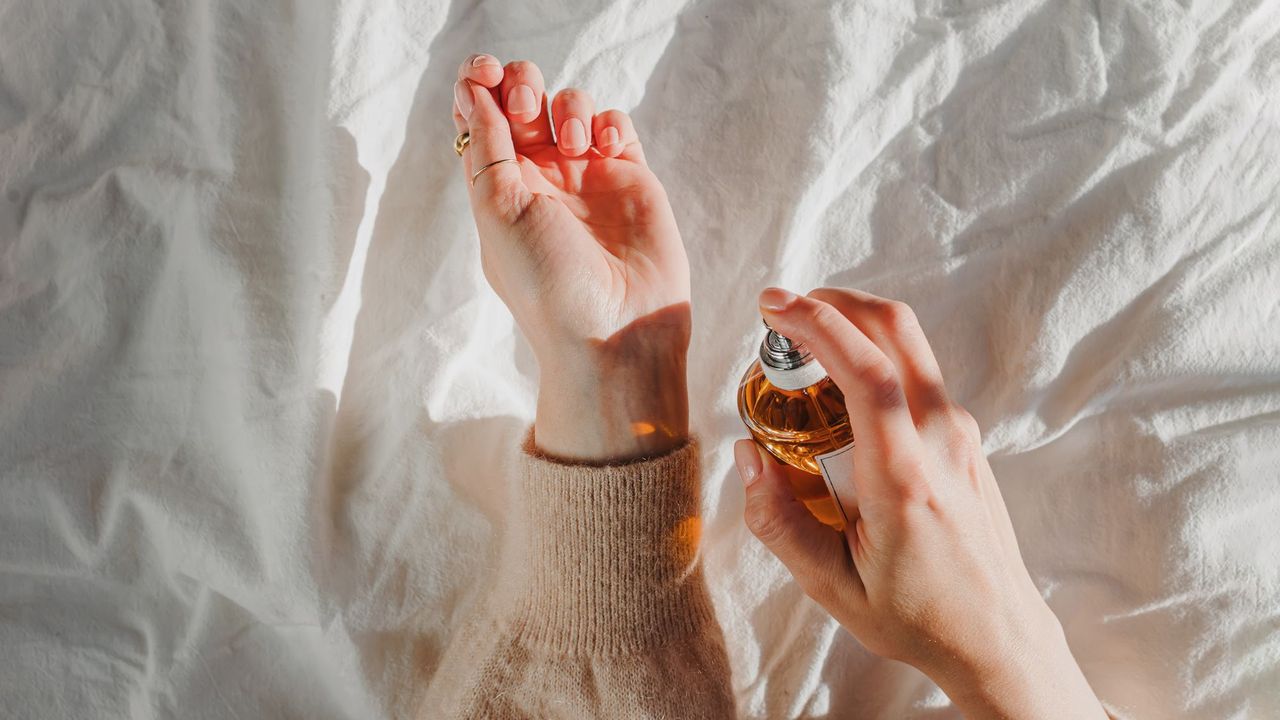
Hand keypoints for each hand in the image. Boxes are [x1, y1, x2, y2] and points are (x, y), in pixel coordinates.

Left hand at [451, 55, 689, 461]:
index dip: (478, 85)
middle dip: (523, 85)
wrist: (614, 329)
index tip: (483, 73)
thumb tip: (474, 90)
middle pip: (524, 100)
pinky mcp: (629, 177)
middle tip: (527, 106)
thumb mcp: (498, 211)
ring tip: (573, 145)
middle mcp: (539, 178)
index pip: (479, 118)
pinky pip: (616, 125)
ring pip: (571, 106)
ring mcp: (586, 176)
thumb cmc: (547, 283)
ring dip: (568, 107)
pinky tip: (604, 149)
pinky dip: (608, 122)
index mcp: (497, 187)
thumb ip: (487, 146)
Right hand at [735, 287, 1107, 718]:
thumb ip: (779, 521)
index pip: (869, 372)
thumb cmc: (917, 616)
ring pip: (908, 346)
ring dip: (853, 330)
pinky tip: (836, 399)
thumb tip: (746, 455)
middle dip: (836, 302)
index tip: (775, 306)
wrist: (997, 637)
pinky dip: (872, 360)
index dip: (819, 324)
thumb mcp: (831, 587)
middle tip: (784, 312)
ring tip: (802, 360)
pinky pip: (915, 375)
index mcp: (905, 479)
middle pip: (897, 331)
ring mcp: (961, 434)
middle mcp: (942, 441)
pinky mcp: (964, 436)